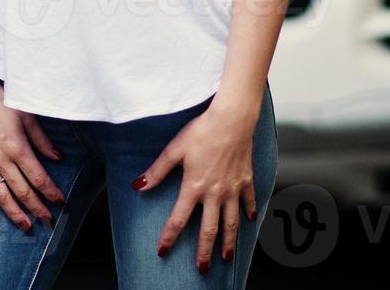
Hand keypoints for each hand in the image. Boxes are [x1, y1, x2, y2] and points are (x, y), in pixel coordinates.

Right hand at [0, 70, 68, 232]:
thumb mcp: (26, 115)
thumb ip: (41, 140)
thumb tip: (58, 157)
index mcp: (17, 147)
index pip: (38, 177)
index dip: (50, 191)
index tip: (60, 201)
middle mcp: (0, 159)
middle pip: (22, 191)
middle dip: (37, 207)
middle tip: (48, 220)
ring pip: (1, 195)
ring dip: (15, 213)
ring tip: (27, 225)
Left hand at [136, 102, 259, 272]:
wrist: (232, 119)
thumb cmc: (203, 130)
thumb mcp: (174, 149)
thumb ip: (157, 171)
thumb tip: (138, 186)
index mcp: (194, 187)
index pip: (178, 220)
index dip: (169, 238)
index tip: (163, 251)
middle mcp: (215, 193)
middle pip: (209, 230)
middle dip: (204, 252)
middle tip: (202, 269)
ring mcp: (233, 188)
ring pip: (231, 223)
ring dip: (229, 242)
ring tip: (227, 257)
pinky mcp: (246, 179)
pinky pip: (249, 201)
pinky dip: (250, 212)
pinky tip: (250, 221)